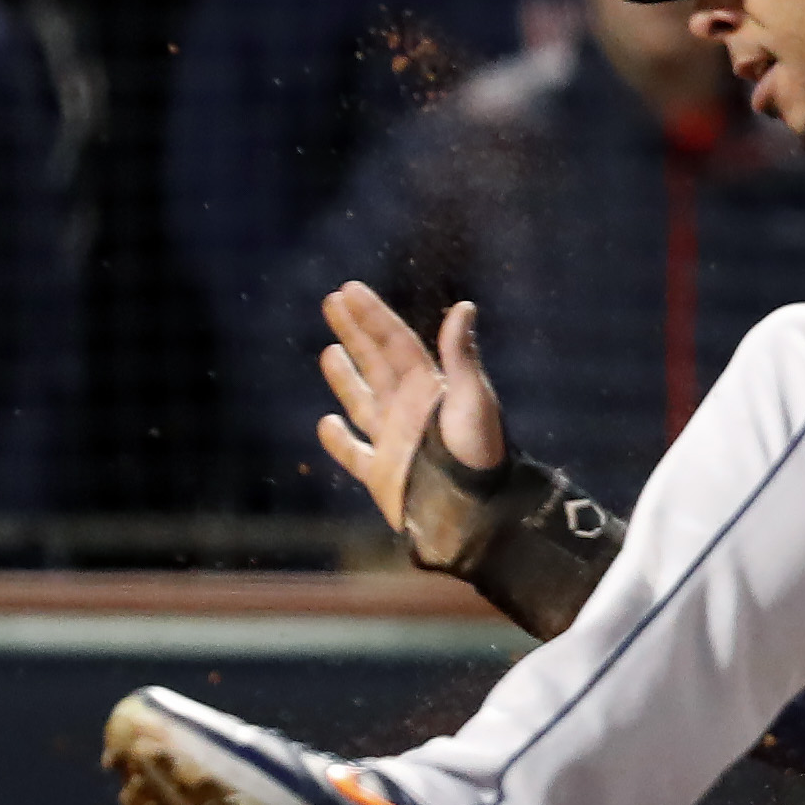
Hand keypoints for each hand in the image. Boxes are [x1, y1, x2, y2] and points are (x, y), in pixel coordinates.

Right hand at [314, 285, 506, 530]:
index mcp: (430, 389)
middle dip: (356, 332)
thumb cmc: (479, 455)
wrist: (476, 514)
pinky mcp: (383, 476)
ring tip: (330, 351)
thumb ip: (460, 356)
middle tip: (333, 301)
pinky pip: (354, 453)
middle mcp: (409, 410)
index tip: (347, 290)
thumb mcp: (472, 399)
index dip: (372, 316)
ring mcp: (394, 442)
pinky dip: (337, 440)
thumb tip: (463, 306)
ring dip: (345, 377)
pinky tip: (325, 423)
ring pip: (363, 401)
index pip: (395, 343)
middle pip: (376, 363)